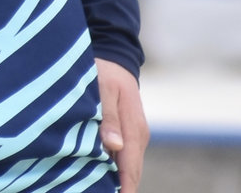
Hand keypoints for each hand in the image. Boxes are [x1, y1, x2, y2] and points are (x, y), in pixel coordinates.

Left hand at [96, 59, 146, 192]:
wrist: (117, 61)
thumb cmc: (105, 72)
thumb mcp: (103, 88)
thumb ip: (108, 117)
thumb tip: (115, 146)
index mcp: (133, 128)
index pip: (130, 166)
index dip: (124, 186)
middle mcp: (138, 136)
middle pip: (133, 172)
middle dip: (124, 188)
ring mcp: (134, 136)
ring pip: (129, 167)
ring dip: (120, 182)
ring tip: (102, 190)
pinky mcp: (129, 135)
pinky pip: (125, 159)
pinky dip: (117, 171)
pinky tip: (104, 179)